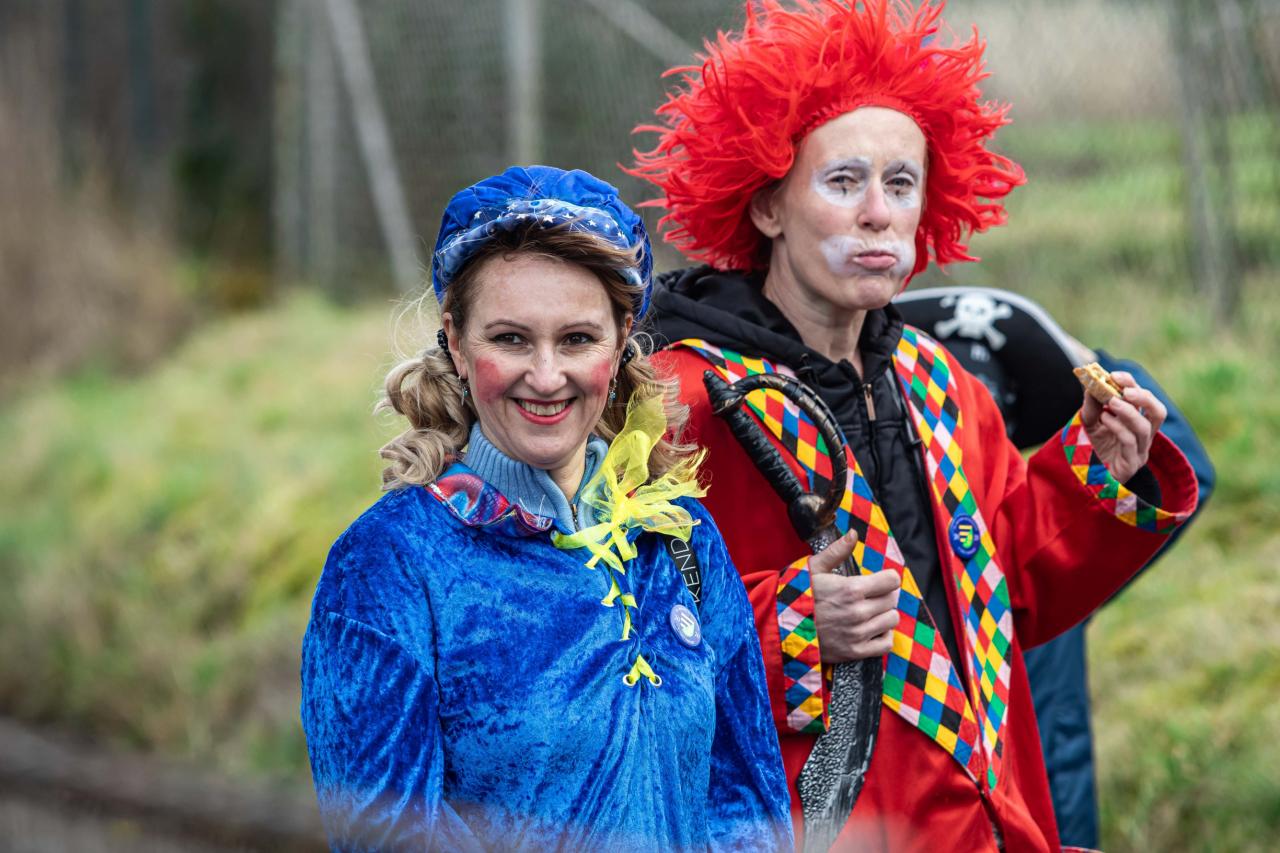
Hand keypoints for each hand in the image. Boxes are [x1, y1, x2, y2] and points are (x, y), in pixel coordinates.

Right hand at [809, 529, 901, 662]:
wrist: (782, 628)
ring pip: (891, 620)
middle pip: (892, 600)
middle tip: (871, 596)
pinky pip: (886, 643)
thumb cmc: (798, 595)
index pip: (892, 581)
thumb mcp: (814, 568)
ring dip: (884, 614)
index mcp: (851, 589)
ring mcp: (858, 634)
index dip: (888, 578)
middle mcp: (858, 612)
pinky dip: (883, 635)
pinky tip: (872, 629)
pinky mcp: (855, 652)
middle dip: (884, 595)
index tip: (881, 580)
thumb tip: (853, 533)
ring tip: (870, 612)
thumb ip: (837, 551)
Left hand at [1080, 370, 1166, 483]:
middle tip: (1124, 390)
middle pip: (1157, 412)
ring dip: (1128, 412)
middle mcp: (1143, 436)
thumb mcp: (1089, 421)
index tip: (1115, 375)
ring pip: (1145, 428)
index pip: (1145, 399)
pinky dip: (1119, 427)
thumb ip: (1092, 403)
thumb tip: (1091, 381)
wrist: (1084, 476)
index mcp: (1137, 421)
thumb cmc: (1090, 447)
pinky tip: (1105, 420)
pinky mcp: (1130, 464)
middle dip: (1143, 397)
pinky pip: (1130, 443)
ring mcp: (1139, 451)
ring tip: (1111, 402)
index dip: (1133, 385)